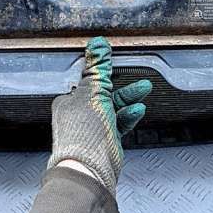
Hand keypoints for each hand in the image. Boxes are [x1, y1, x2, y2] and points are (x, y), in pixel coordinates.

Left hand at [47, 37, 151, 194]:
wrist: (89, 167)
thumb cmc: (83, 132)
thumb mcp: (93, 91)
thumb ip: (98, 68)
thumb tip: (97, 44)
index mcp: (68, 100)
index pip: (87, 80)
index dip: (101, 71)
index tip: (114, 60)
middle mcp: (78, 114)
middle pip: (102, 93)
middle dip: (120, 83)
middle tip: (136, 75)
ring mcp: (93, 128)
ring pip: (114, 107)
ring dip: (129, 97)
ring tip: (144, 88)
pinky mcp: (106, 140)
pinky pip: (120, 123)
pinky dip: (129, 115)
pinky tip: (137, 110)